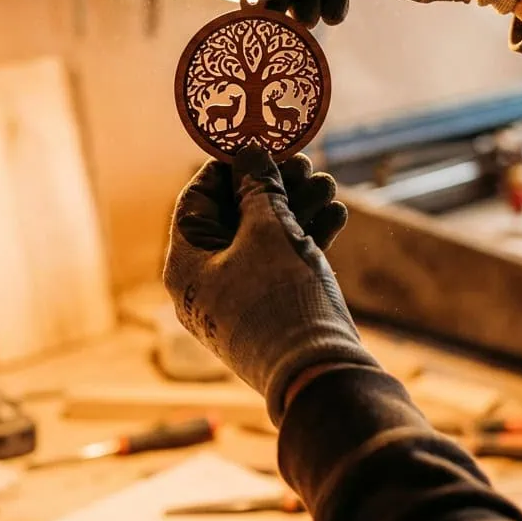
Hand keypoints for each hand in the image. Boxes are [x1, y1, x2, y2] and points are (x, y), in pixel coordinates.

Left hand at [164, 147, 377, 423]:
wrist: (319, 377)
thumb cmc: (282, 299)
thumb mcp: (268, 230)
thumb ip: (257, 186)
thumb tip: (247, 153)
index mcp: (185, 263)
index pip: (197, 198)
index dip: (228, 165)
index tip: (260, 142)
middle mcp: (205, 282)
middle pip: (234, 216)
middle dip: (273, 185)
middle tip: (304, 162)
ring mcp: (239, 299)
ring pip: (264, 238)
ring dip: (296, 207)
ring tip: (328, 184)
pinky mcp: (272, 312)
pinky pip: (281, 264)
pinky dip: (305, 238)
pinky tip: (336, 215)